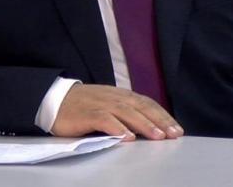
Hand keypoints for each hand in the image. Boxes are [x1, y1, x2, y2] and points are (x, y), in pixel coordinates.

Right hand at [51, 84, 182, 140]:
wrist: (55, 99)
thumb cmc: (85, 106)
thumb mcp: (110, 105)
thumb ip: (127, 112)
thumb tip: (150, 126)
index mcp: (122, 95)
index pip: (148, 104)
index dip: (163, 115)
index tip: (177, 129)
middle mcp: (115, 97)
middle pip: (142, 107)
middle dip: (160, 120)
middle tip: (173, 134)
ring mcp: (101, 104)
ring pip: (127, 112)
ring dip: (144, 124)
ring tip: (157, 136)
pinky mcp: (86, 114)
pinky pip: (104, 119)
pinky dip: (117, 127)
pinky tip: (127, 136)